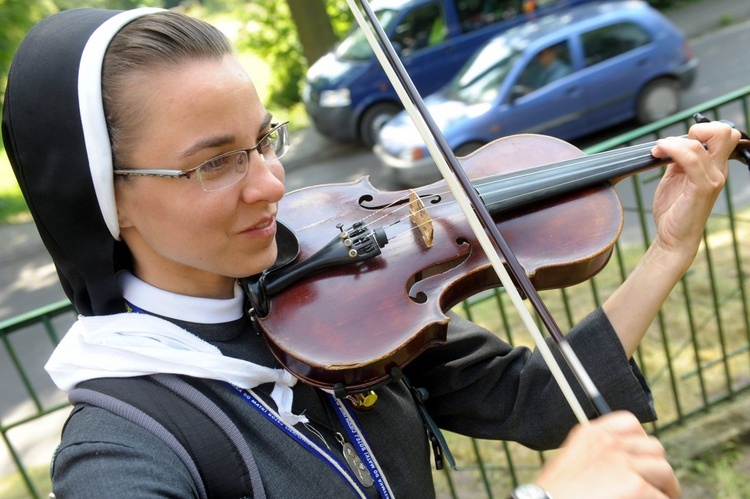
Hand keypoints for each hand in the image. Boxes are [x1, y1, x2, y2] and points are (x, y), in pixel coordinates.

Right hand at [534, 411, 679, 498]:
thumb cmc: (553, 495)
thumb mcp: (570, 463)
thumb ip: (595, 456)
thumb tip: (619, 468)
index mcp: (590, 435)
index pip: (629, 423)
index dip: (641, 441)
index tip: (641, 458)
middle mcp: (609, 444)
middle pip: (653, 447)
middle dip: (657, 468)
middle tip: (656, 488)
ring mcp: (625, 465)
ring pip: (664, 471)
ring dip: (664, 489)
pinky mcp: (637, 488)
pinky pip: (662, 498)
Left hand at [649, 122, 739, 268]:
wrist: (673, 237)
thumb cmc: (673, 210)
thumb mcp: (674, 178)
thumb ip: (677, 160)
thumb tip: (671, 143)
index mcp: (713, 166)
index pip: (723, 133)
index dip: (700, 129)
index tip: (675, 142)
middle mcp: (718, 170)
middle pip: (725, 132)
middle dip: (697, 128)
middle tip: (673, 143)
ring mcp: (713, 179)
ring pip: (703, 143)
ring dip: (673, 141)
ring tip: (656, 150)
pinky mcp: (703, 188)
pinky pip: (692, 160)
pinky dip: (672, 150)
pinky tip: (658, 154)